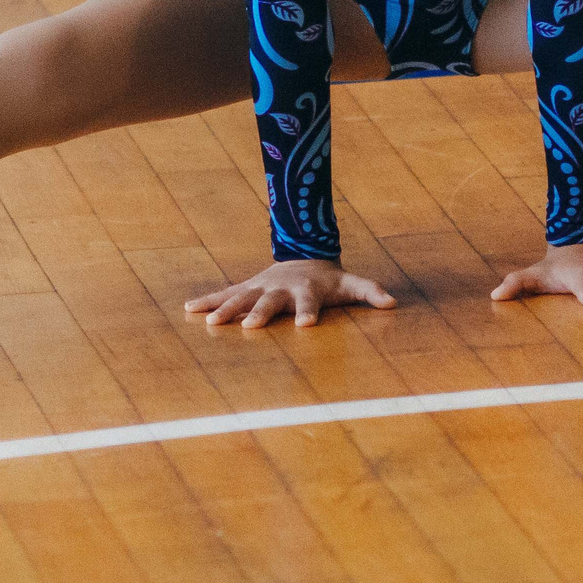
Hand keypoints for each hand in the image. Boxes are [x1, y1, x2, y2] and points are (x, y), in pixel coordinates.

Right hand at [184, 259, 397, 328]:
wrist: (305, 256)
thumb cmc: (329, 280)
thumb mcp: (351, 285)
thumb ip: (370, 292)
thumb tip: (393, 302)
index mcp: (306, 291)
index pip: (309, 303)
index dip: (308, 312)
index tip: (306, 325)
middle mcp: (281, 288)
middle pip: (270, 302)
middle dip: (260, 313)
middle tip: (249, 327)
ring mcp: (261, 287)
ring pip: (242, 298)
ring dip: (226, 309)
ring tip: (211, 322)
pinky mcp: (247, 288)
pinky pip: (225, 295)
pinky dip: (208, 300)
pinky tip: (188, 309)